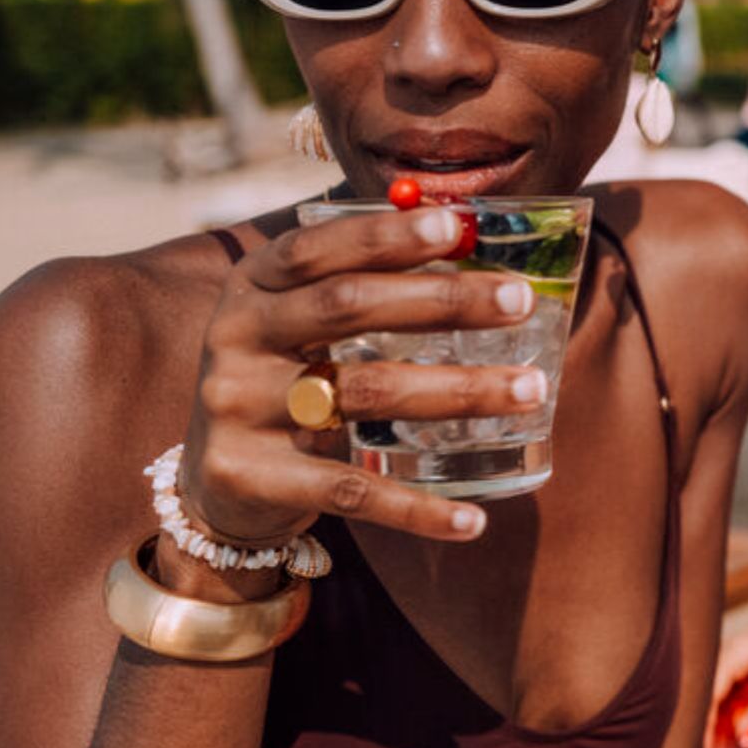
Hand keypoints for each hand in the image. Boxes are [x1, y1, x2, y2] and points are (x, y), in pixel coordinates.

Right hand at [180, 204, 542, 549]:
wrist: (217, 485)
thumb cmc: (286, 377)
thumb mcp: (299, 319)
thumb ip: (361, 279)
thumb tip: (465, 235)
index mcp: (252, 285)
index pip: (317, 248)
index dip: (386, 235)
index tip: (460, 226)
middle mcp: (236, 337)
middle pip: (346, 307)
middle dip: (442, 301)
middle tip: (519, 301)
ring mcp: (238, 408)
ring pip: (364, 393)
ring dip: (458, 392)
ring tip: (530, 389)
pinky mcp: (251, 477)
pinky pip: (350, 493)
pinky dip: (416, 509)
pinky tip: (473, 520)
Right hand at [712, 592, 747, 747]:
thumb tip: (744, 741)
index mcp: (736, 650)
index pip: (707, 693)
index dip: (701, 723)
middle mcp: (736, 648)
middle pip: (710, 689)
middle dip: (704, 720)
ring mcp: (747, 651)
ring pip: (723, 687)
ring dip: (718, 713)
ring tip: (714, 743)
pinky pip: (737, 684)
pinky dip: (733, 705)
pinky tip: (736, 721)